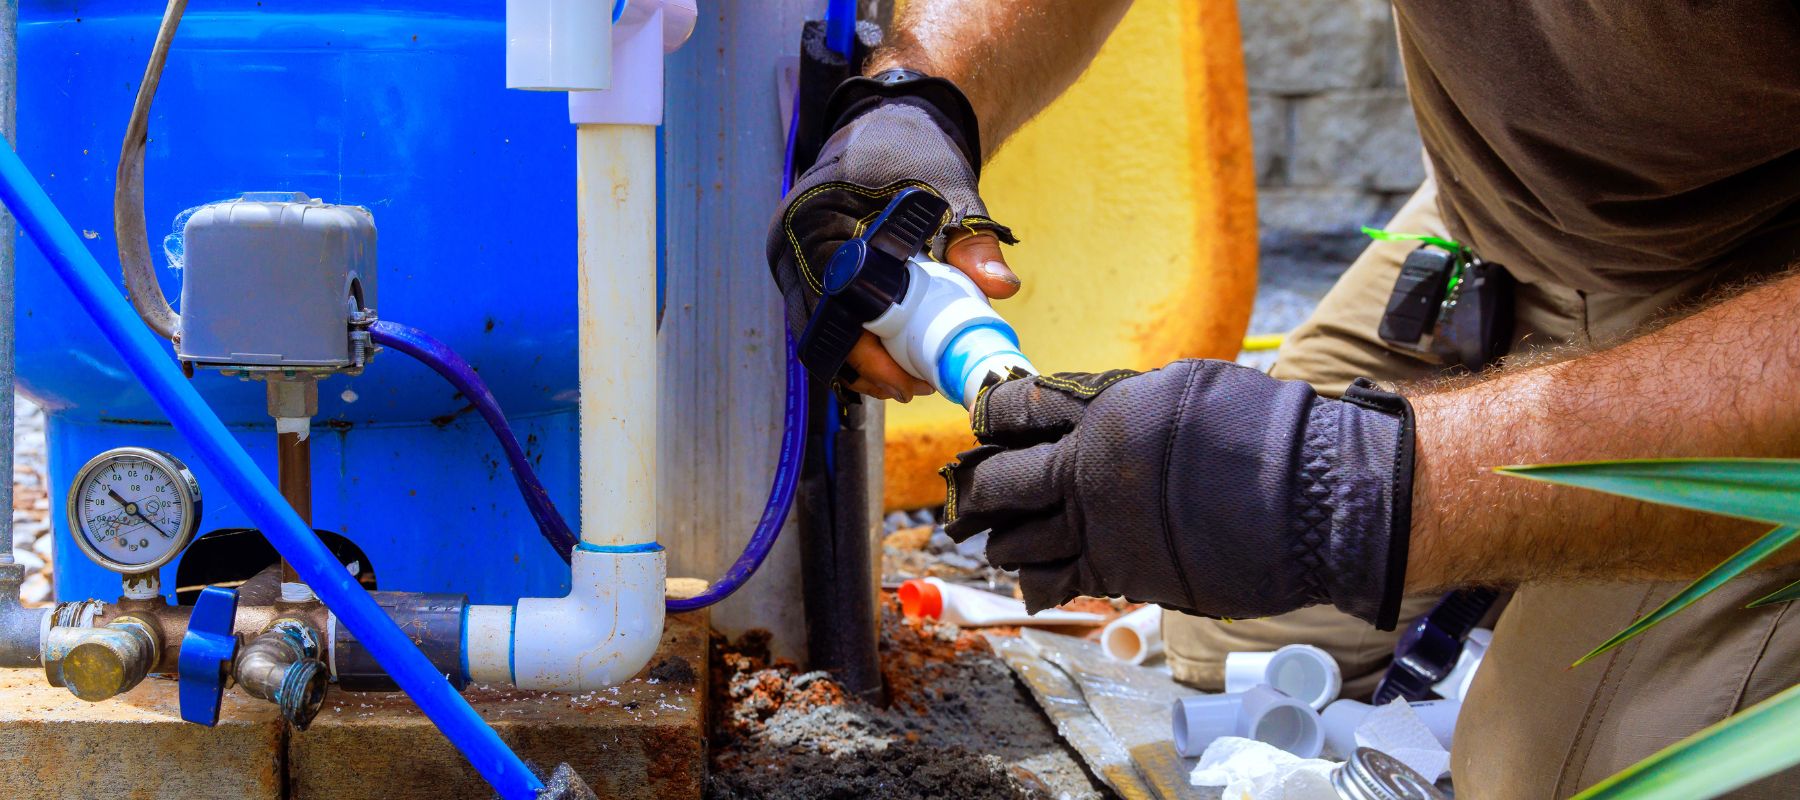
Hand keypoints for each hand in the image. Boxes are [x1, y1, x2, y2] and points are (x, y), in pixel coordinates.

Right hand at [766, 92, 1018, 401]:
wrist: (891, 120)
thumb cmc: (916, 150)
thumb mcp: (949, 192)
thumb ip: (974, 240)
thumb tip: (1002, 287)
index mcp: (814, 221)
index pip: (832, 307)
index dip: (866, 352)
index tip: (906, 377)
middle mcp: (791, 243)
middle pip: (818, 329)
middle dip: (864, 366)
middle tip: (912, 387)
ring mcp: (793, 257)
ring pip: (817, 329)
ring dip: (858, 358)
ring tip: (907, 377)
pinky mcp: (804, 266)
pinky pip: (821, 316)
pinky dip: (853, 339)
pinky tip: (890, 356)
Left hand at [940, 361, 1416, 626]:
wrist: (1310, 497)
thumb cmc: (1262, 432)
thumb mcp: (1184, 387)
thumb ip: (1124, 402)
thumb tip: (1090, 412)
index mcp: (1102, 411)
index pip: (1014, 409)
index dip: (991, 417)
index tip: (984, 424)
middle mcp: (1087, 469)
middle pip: (998, 481)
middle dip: (975, 486)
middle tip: (968, 491)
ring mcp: (1099, 527)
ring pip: (1015, 539)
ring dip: (1000, 537)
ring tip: (994, 537)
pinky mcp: (1120, 574)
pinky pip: (1053, 582)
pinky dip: (1033, 580)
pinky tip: (1030, 578)